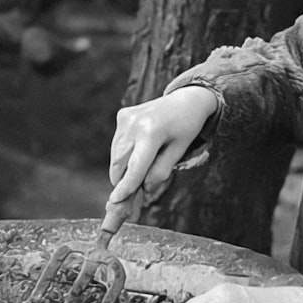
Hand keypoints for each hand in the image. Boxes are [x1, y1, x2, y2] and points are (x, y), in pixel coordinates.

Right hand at [108, 86, 218, 204]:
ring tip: (140, 169)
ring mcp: (126, 118)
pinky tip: (139, 152)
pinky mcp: (122, 115)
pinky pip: (117, 144)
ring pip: (116, 155)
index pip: (135, 167)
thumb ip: (160, 172)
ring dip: (122, 169)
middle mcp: (134, 123)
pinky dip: (124, 155)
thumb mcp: (179, 152)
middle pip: (120, 163)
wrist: (185, 100)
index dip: (126, 186)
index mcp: (152, 132)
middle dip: (122, 181)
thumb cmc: (186, 128)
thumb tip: (142, 188)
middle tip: (129, 197)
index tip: (116, 201)